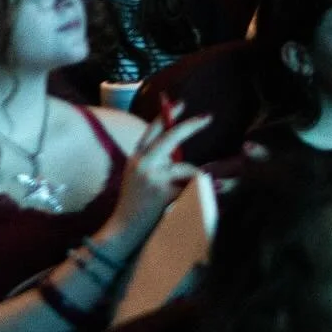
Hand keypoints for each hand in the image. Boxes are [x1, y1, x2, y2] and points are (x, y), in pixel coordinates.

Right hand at [109, 105, 208, 245]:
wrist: (124, 229)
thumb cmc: (135, 206)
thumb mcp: (140, 178)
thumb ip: (156, 164)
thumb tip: (180, 155)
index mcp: (136, 158)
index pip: (152, 130)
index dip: (167, 115)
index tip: (179, 102)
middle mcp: (142, 162)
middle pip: (171, 136)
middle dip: (191, 125)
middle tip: (208, 117)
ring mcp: (153, 176)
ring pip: (187, 169)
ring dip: (191, 183)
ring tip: (179, 200)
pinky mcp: (164, 191)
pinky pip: (190, 187)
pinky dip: (194, 195)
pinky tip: (181, 206)